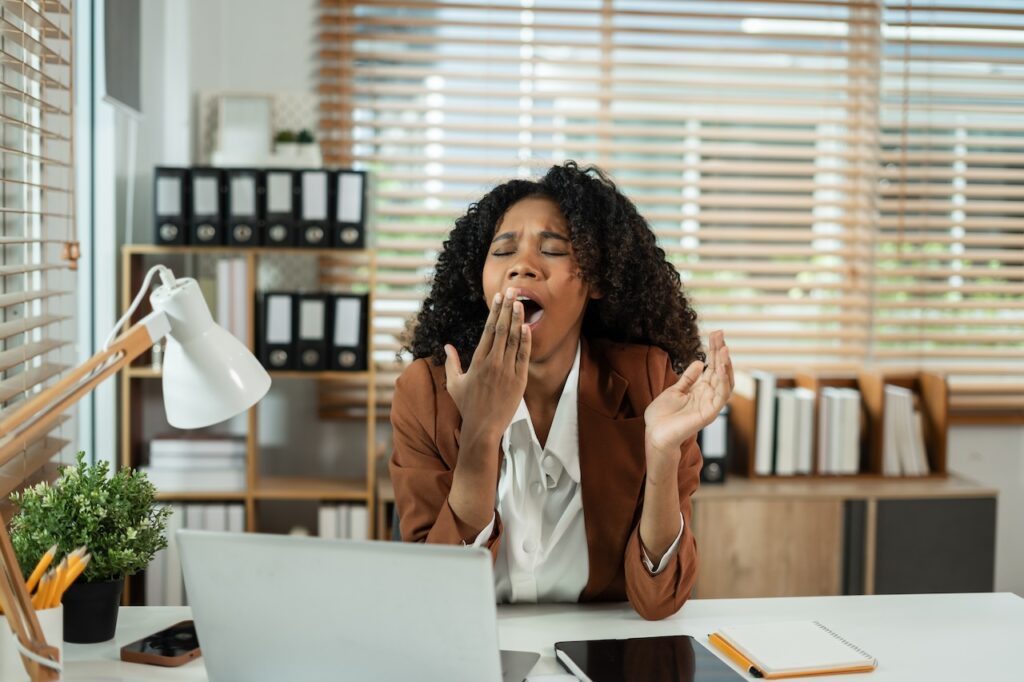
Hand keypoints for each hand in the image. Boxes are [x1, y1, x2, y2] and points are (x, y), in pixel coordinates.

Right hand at [444, 286, 531, 446]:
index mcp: (477, 361)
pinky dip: (526, 340)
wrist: (483, 429)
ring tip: (520, 302)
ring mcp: (507, 371)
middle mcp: (492, 363)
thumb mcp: (455, 384)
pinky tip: (527, 326)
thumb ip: (452, 363)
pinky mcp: (519, 381)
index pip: (488, 330)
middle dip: (507, 308)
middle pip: (502, 329)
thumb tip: (447, 346)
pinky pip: (524, 356)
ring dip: (517, 319)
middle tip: (512, 291)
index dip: (494, 312)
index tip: (498, 298)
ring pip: (514, 339)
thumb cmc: (468, 407)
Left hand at [643, 330, 733, 470]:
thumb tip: (700, 362)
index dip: (714, 350)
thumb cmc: (662, 415)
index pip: (712, 366)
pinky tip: (720, 368)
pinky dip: (722, 382)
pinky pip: (721, 396)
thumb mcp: (675, 390)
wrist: (655, 434)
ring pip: (725, 382)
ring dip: (726, 365)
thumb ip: (688, 378)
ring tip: (724, 348)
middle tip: (720, 334)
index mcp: (700, 390)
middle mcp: (708, 396)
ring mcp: (710, 404)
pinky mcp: (709, 413)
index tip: (715, 333)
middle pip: (720, 370)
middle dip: (720, 352)